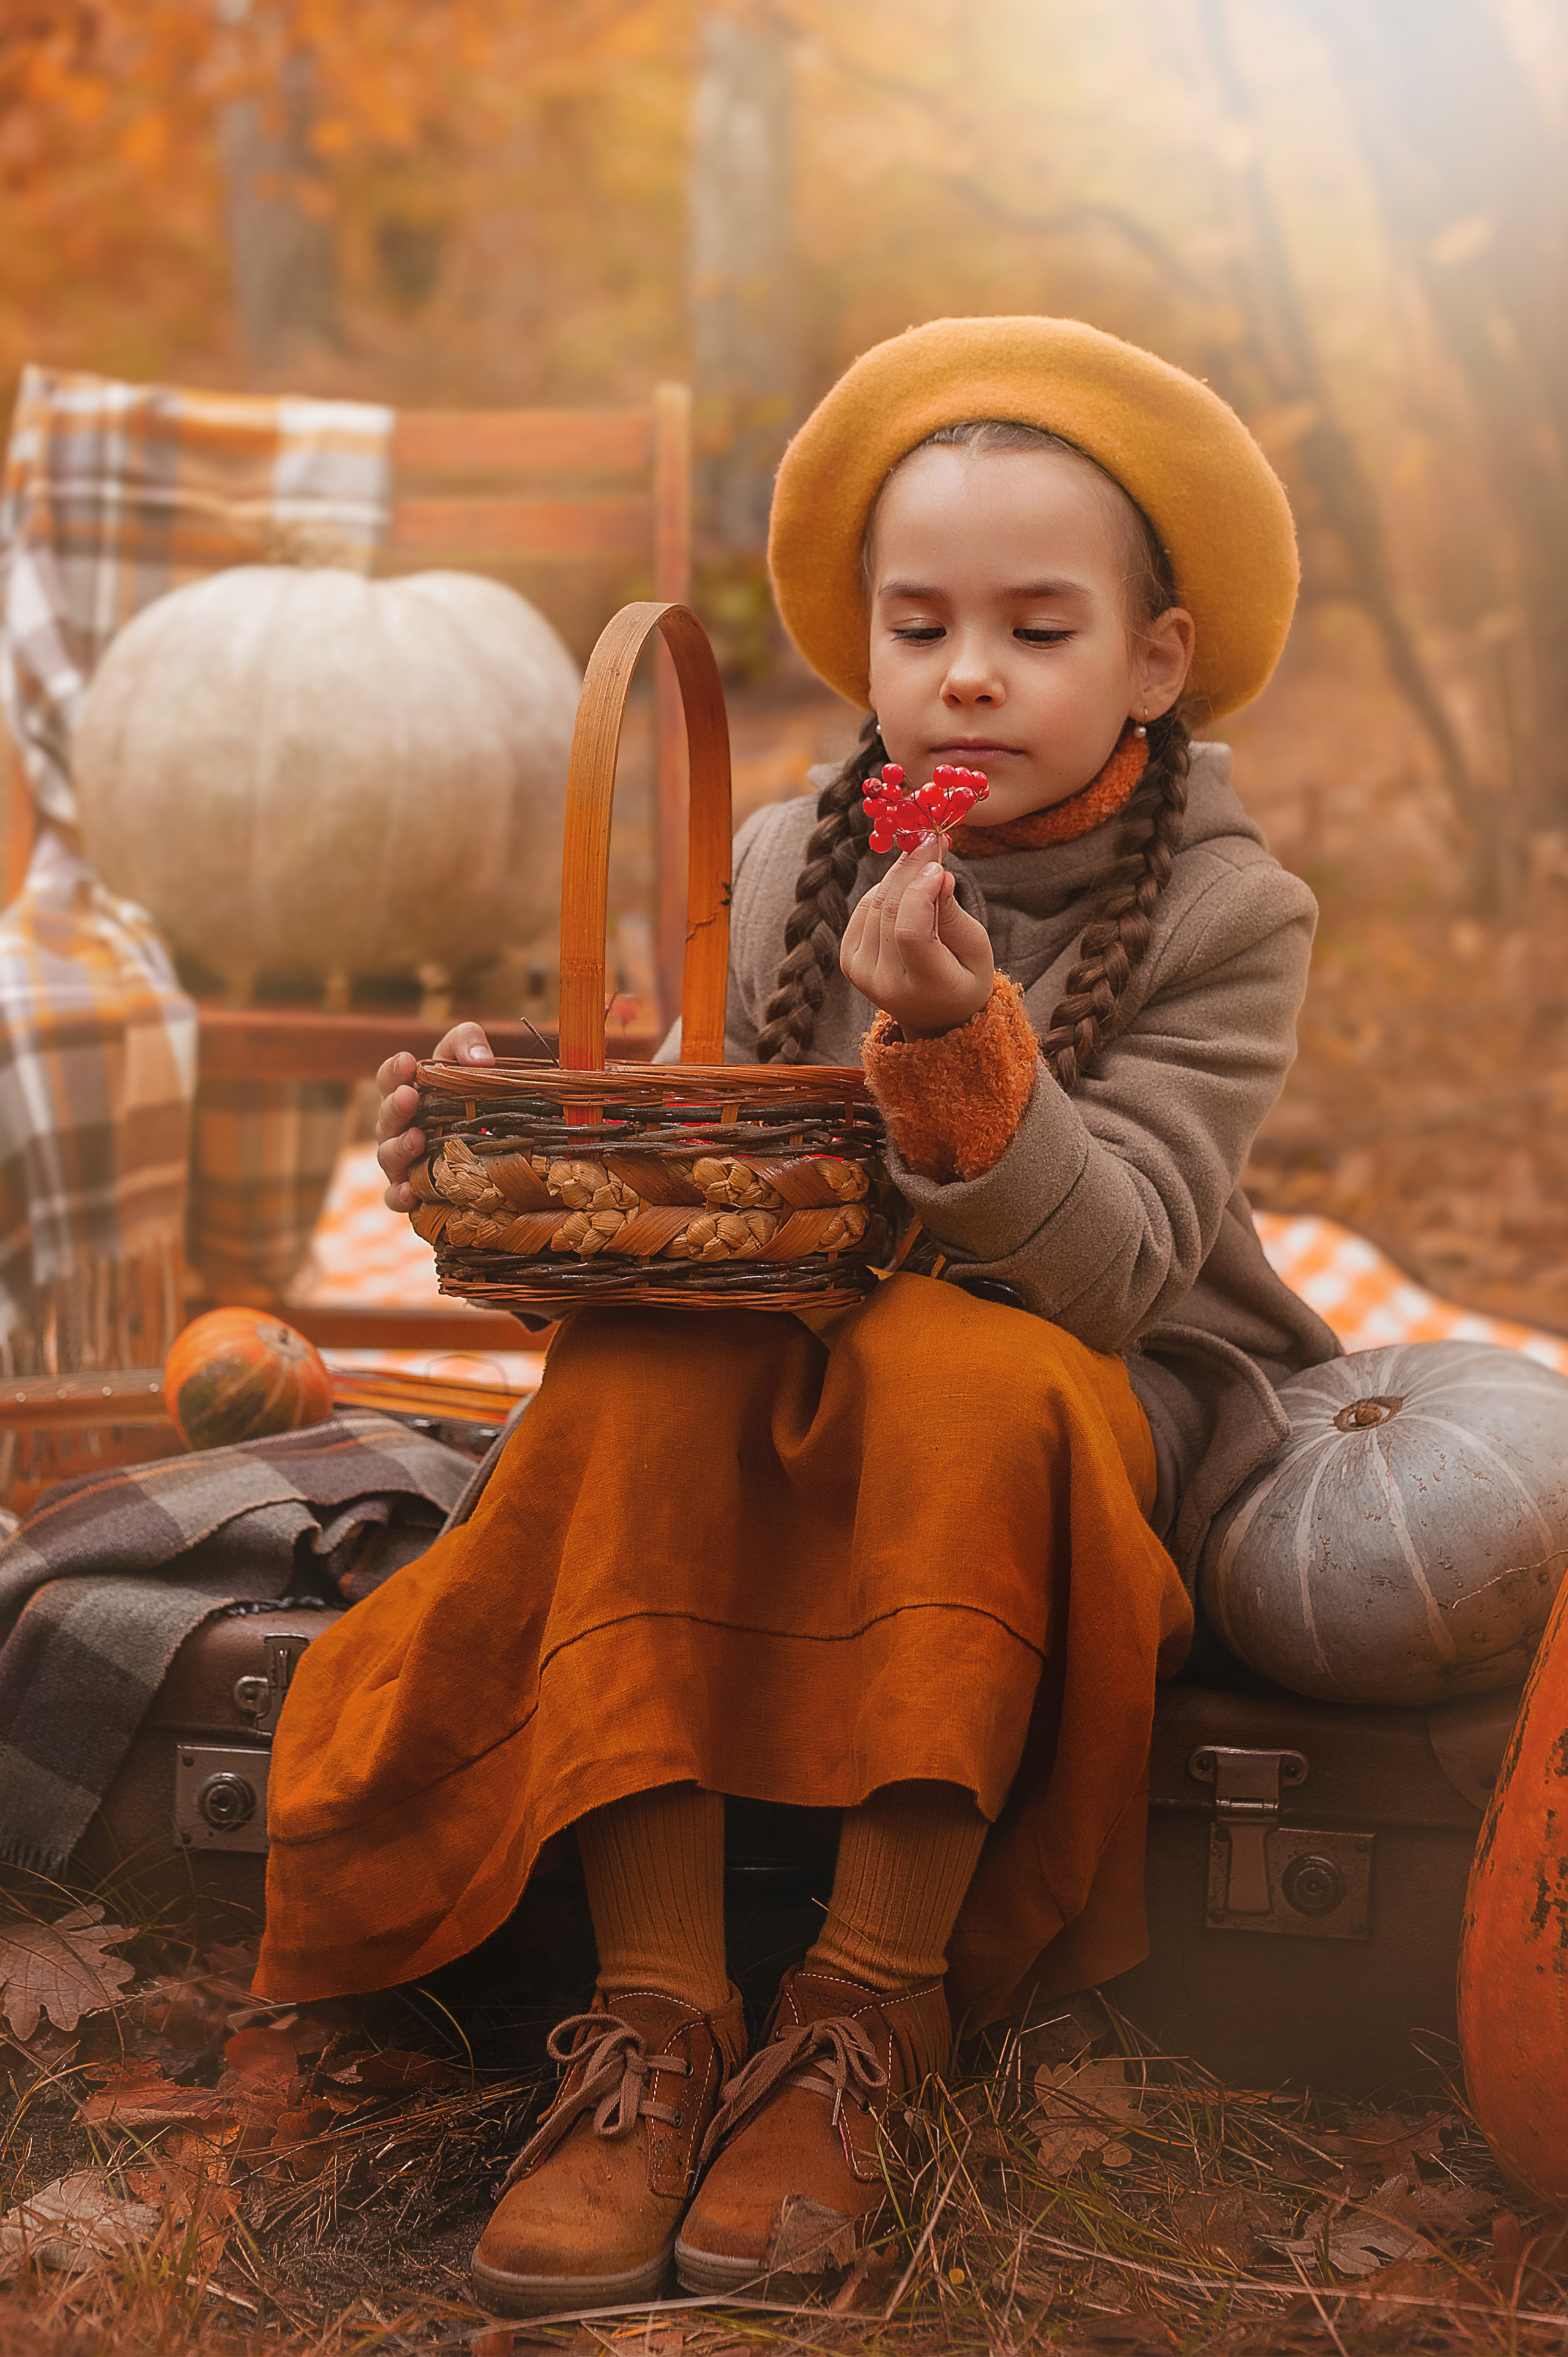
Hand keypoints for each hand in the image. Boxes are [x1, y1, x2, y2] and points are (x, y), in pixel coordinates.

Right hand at [376, 1021, 493, 1210]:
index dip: (394, 1071)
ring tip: (416, 1139)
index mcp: (405, 1092)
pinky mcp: (413, 1190)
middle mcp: (397, 1127)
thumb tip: (480, 1060)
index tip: (407, 1062)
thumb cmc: (469, 1091)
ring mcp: (402, 1160)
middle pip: (386, 1118)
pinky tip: (410, 1194)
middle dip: (395, 1107)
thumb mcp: (469, 1057)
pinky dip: (398, 1196)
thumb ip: (468, 1043)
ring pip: (388, 1157)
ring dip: (398, 1148)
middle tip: (409, 1097)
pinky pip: (395, 1197)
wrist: (493, 1141)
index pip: (389, 1079)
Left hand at [839, 840, 994, 1037]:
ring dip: (898, 875)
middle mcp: (884, 982)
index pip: (909, 932)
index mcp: (923, 986)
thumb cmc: (964, 979)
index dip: (920, 892)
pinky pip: (864, 909)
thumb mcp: (976, 950)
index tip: (939, 864)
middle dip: (910, 869)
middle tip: (929, 841)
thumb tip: (936, 874)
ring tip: (922, 858)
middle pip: (889, 911)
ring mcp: (860, 973)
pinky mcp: (848, 960)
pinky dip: (884, 890)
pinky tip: (904, 885)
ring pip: (875, 904)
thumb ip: (953, 915)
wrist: (934, 1016)